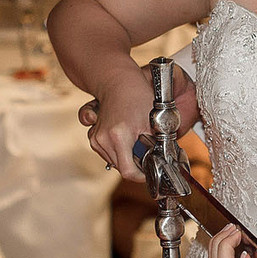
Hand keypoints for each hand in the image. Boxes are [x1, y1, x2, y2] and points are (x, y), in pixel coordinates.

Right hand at [79, 66, 200, 182]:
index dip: (141, 176)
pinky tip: (127, 139)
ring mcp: (96, 140)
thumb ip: (156, 145)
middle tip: (149, 155)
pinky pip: (108, 154)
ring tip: (138, 143)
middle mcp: (103, 140)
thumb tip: (162, 162)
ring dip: (128, 158)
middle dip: (137, 165)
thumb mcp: (153, 122)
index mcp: (118, 137)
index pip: (128, 171)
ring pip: (115, 162)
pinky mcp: (94, 139)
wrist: (117, 82)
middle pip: (121, 168)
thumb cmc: (137, 96)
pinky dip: (120, 152)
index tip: (151, 173)